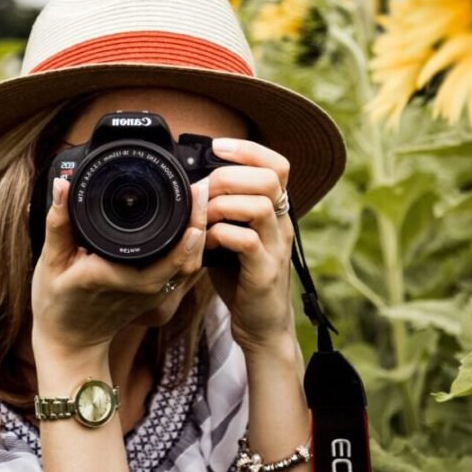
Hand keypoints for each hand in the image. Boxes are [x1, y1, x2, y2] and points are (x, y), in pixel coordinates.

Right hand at [31, 177, 207, 357]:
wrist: (70, 341)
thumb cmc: (56, 303)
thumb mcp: (51, 261)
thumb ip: (58, 223)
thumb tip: (63, 185)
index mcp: (117, 277)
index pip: (164, 256)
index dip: (185, 229)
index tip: (192, 196)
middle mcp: (142, 289)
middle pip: (187, 257)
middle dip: (199, 221)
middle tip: (200, 188)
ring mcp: (153, 295)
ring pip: (190, 265)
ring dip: (199, 233)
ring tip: (198, 199)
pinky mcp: (156, 296)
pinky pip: (183, 271)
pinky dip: (191, 247)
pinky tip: (191, 224)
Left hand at [202, 138, 295, 354]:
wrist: (260, 325)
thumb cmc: (241, 278)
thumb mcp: (231, 236)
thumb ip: (220, 212)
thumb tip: (189, 186)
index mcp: (275, 212)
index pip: (277, 165)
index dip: (248, 149)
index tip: (217, 146)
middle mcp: (281, 225)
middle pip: (270, 178)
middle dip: (229, 176)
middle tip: (203, 190)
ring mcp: (276, 248)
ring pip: (259, 206)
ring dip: (222, 205)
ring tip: (203, 217)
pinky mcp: (265, 272)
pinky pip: (248, 241)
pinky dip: (221, 235)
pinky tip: (207, 242)